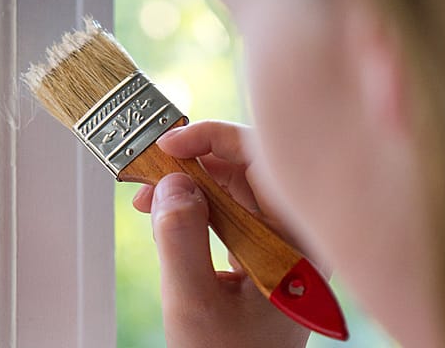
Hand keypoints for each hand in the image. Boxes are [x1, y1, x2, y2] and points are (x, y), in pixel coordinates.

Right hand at [133, 121, 310, 347]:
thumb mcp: (195, 305)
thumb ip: (181, 240)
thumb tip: (172, 184)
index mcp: (298, 242)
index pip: (265, 163)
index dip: (216, 139)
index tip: (169, 144)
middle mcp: (293, 235)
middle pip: (246, 171)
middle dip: (193, 163)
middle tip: (149, 168)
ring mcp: (275, 243)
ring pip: (231, 189)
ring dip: (187, 185)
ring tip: (146, 196)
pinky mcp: (256, 251)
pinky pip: (225, 212)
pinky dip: (192, 206)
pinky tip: (164, 212)